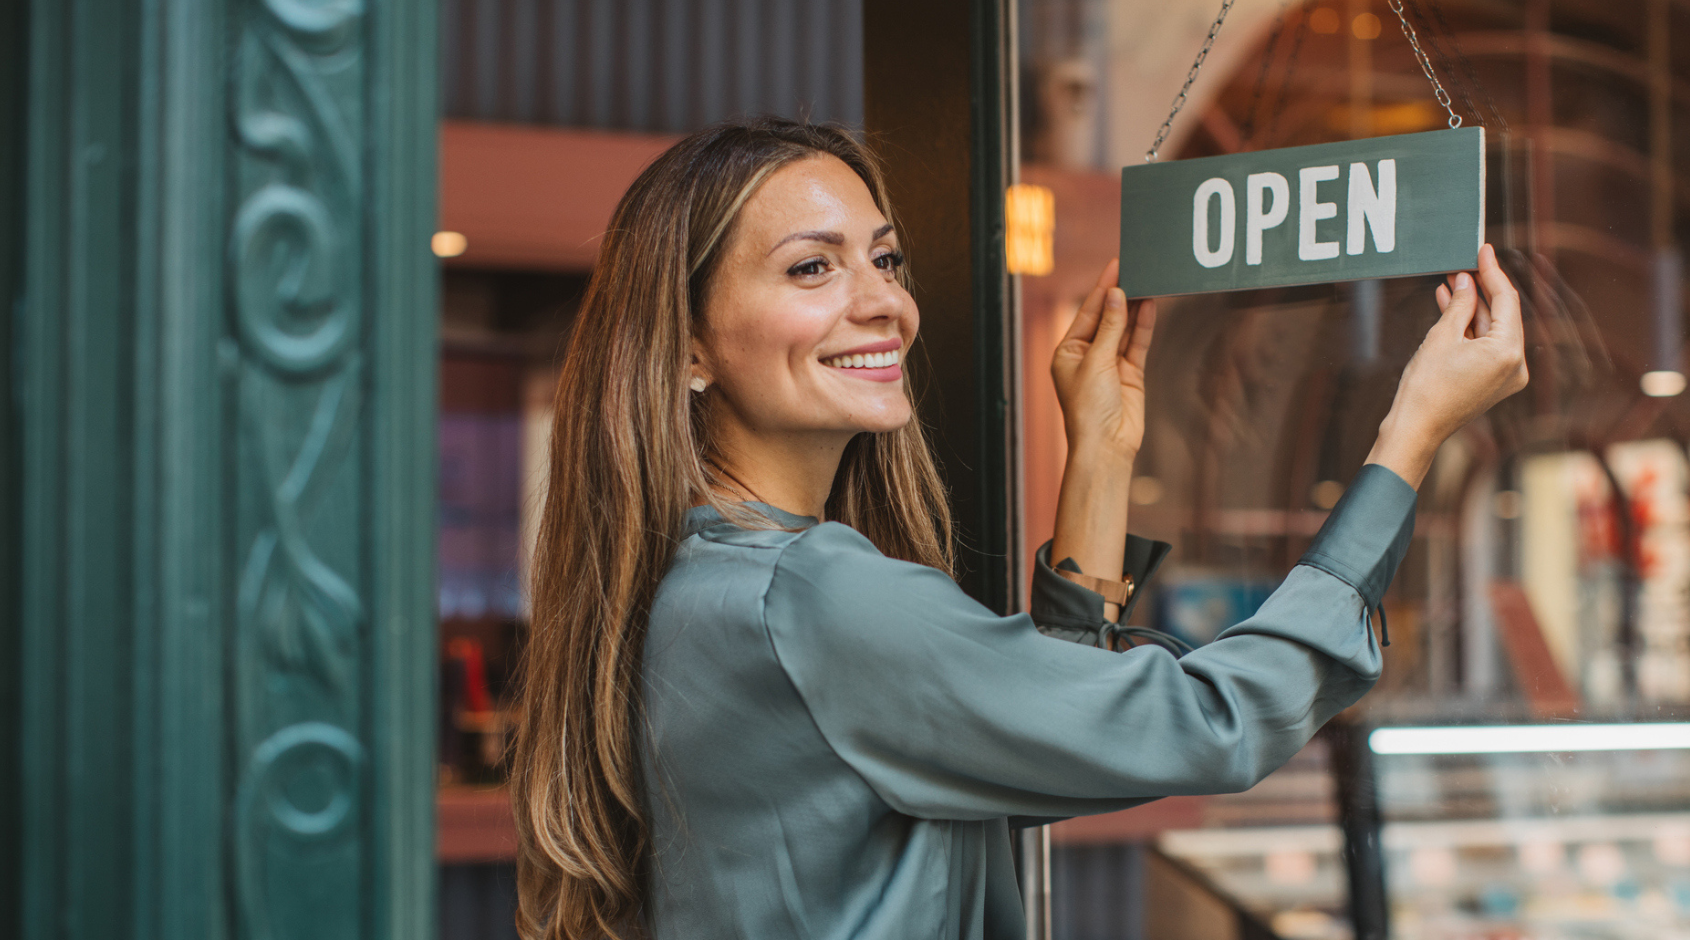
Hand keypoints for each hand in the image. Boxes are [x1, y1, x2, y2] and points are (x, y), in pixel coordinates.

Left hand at [1050, 259, 1157, 464]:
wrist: (1106, 445)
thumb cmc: (1088, 408)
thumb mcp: (1096, 361)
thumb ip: (1111, 327)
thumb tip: (1118, 295)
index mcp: (1067, 351)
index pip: (1087, 313)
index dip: (1102, 289)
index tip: (1115, 266)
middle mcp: (1087, 355)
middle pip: (1107, 318)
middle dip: (1120, 295)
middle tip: (1135, 269)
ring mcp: (1110, 364)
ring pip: (1124, 329)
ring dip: (1135, 308)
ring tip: (1147, 282)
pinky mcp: (1130, 373)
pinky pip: (1137, 344)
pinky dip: (1144, 326)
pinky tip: (1151, 305)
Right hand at [1367, 243, 1528, 487]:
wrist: (1416, 428)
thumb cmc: (1426, 388)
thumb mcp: (1441, 336)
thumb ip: (1459, 304)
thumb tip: (1465, 281)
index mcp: (1508, 351)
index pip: (1506, 299)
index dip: (1492, 272)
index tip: (1483, 250)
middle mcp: (1516, 364)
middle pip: (1503, 315)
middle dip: (1481, 290)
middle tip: (1462, 266)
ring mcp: (1507, 376)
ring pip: (1493, 330)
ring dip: (1473, 309)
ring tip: (1450, 285)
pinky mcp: (1494, 382)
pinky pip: (1487, 346)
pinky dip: (1471, 329)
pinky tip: (1452, 310)